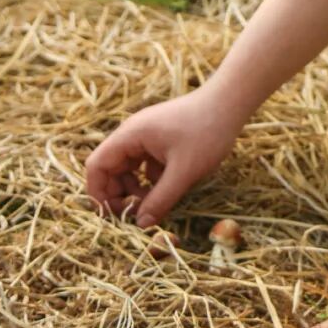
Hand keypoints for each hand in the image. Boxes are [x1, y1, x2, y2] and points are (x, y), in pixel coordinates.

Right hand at [84, 89, 239, 227]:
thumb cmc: (207, 132)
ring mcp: (146, 136)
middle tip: (136, 215)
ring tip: (154, 203)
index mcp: (130, 135)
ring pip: (128, 168)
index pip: (97, 166)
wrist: (230, 103)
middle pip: (110, 169)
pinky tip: (169, 187)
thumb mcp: (184, 172)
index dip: (99, 193)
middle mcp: (132, 134)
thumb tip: (141, 224)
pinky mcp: (160, 140)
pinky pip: (145, 164)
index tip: (113, 215)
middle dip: (118, 194)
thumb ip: (161, 199)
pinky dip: (151, 180)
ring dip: (135, 189)